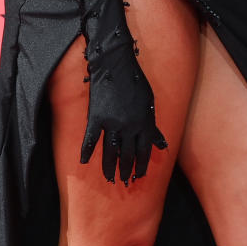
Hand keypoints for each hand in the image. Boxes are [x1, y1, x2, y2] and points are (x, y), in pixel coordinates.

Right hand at [80, 13, 166, 182]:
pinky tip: (83, 162)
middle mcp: (129, 125)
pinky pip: (91, 139)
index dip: (141, 166)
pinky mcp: (96, 117)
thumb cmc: (135, 82)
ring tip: (109, 178)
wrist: (115, 64)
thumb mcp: (150, 102)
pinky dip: (86, 151)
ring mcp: (111, 122)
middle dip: (126, 170)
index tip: (138, 177)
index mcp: (144, 122)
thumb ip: (153, 125)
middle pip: (127, 155)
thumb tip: (162, 145)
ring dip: (109, 168)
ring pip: (110, 152)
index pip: (144, 151)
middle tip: (124, 181)